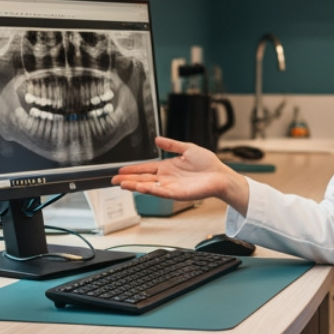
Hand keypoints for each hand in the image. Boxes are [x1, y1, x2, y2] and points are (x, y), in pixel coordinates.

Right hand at [111, 136, 248, 211]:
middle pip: (143, 178)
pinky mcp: (177, 193)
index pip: (146, 168)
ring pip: (148, 186)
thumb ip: (171, 145)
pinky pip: (160, 192)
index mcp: (167, 167)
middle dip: (127, 179)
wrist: (221, 175)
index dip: (132, 169)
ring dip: (134, 185)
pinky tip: (139, 187)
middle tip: (113, 180)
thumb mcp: (187, 149)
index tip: (120, 171)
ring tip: (121, 185)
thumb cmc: (208, 164)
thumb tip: (158, 139)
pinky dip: (149, 190)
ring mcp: (170, 186)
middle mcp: (167, 178)